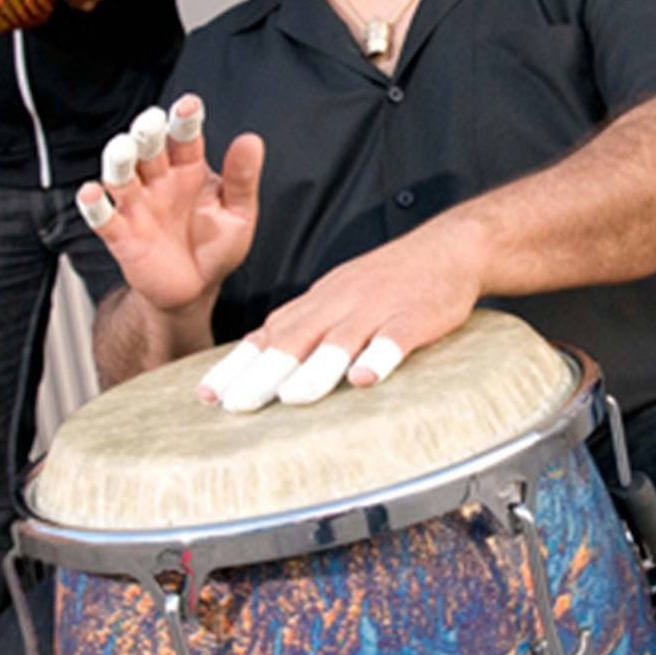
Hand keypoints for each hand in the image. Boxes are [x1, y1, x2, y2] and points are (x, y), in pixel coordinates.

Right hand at [78, 94, 262, 312]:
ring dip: (118, 160)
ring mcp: (137, 205)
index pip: (184, 137)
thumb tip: (251, 141)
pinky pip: (102, 216)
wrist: (196, 290)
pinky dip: (93, 204)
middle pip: (147, 149)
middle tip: (152, 124)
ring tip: (123, 150)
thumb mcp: (239, 214)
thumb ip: (242, 179)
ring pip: (120, 174)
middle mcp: (159, 180)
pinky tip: (91, 194)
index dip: (184, 120)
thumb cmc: (216, 246)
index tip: (189, 106)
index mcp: (189, 168)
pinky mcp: (120, 234)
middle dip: (147, 134)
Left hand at [198, 212, 484, 412]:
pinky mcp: (414, 317)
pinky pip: (395, 338)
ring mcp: (376, 310)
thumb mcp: (334, 298)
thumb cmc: (387, 281)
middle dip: (263, 375)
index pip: (267, 336)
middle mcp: (338, 305)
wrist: (448, 248)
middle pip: (295, 340)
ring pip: (340, 340)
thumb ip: (299, 328)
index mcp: (316, 304)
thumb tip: (254, 356)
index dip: (237, 366)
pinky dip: (380, 357)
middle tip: (236, 405)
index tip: (207, 396)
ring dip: (316, 369)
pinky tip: (366, 379)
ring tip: (293, 397)